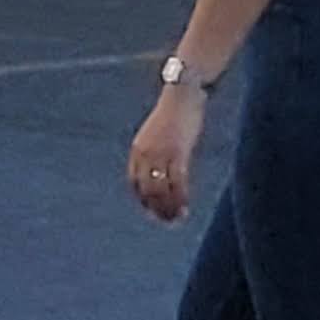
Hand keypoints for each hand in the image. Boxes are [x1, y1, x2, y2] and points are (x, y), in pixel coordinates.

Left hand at [129, 85, 206, 223]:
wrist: (182, 96)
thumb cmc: (173, 117)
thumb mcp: (157, 136)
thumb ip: (156, 153)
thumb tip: (162, 172)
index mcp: (137, 150)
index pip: (134, 182)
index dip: (142, 200)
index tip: (153, 213)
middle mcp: (144, 153)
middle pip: (146, 189)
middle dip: (156, 208)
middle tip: (168, 222)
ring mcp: (160, 153)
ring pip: (161, 189)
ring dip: (168, 207)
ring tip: (177, 219)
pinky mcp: (177, 152)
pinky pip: (177, 182)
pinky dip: (180, 198)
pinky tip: (185, 208)